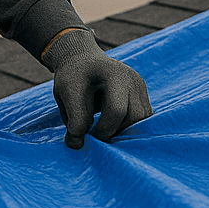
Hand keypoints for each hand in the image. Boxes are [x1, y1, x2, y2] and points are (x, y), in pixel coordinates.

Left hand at [43, 28, 151, 148]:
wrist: (82, 62)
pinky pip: (142, 118)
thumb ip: (74, 119)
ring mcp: (139, 85)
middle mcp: (131, 77)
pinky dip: (128, 126)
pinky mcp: (143, 94)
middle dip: (113, 131)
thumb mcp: (65, 94)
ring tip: (102, 128)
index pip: (116, 110)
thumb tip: (78, 145)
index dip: (101, 130)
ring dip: (122, 130)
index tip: (83, 134)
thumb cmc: (73, 78)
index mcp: (111, 72)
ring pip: (141, 120)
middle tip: (94, 134)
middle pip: (134, 116)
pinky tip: (111, 124)